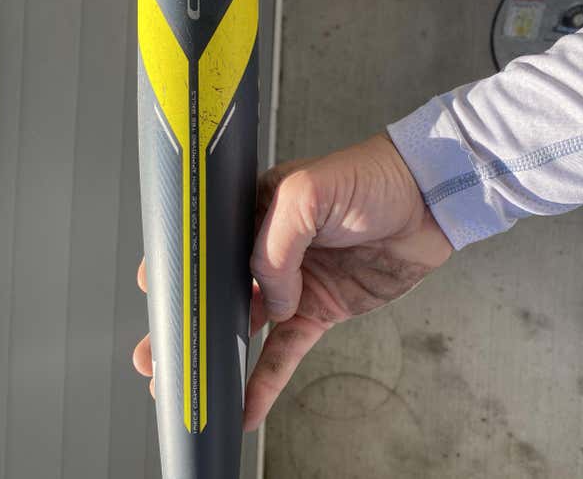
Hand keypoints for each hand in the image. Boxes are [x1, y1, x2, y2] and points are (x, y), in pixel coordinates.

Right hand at [133, 133, 452, 430]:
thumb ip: (274, 247)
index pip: (206, 242)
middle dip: (185, 322)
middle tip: (156, 352)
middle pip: (215, 291)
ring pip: (243, 327)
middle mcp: (268, 247)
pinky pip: (285, 350)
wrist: (428, 204)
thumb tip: (270, 302)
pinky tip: (247, 404)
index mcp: (254, 209)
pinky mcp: (319, 309)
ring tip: (187, 383)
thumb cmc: (370, 179)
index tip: (155, 292)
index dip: (179, 269)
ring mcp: (292, 283)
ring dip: (216, 356)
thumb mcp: (308, 193)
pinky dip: (265, 379)